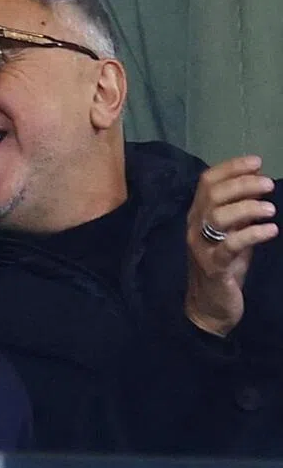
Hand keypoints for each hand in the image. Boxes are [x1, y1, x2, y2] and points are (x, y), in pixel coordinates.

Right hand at [184, 155, 277, 335]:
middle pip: (213, 195)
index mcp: (198, 215)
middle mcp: (195, 226)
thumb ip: (241, 210)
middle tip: (269, 184)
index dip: (231, 167)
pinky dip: (252, 234)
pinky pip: (231, 246)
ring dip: (247, 208)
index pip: (207, 182)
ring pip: (218, 216)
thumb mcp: (233, 233)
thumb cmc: (224, 266)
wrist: (210, 305)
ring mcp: (202, 246)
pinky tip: (271, 230)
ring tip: (271, 210)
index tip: (257, 162)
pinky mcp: (214, 266)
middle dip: (242, 184)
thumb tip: (258, 181)